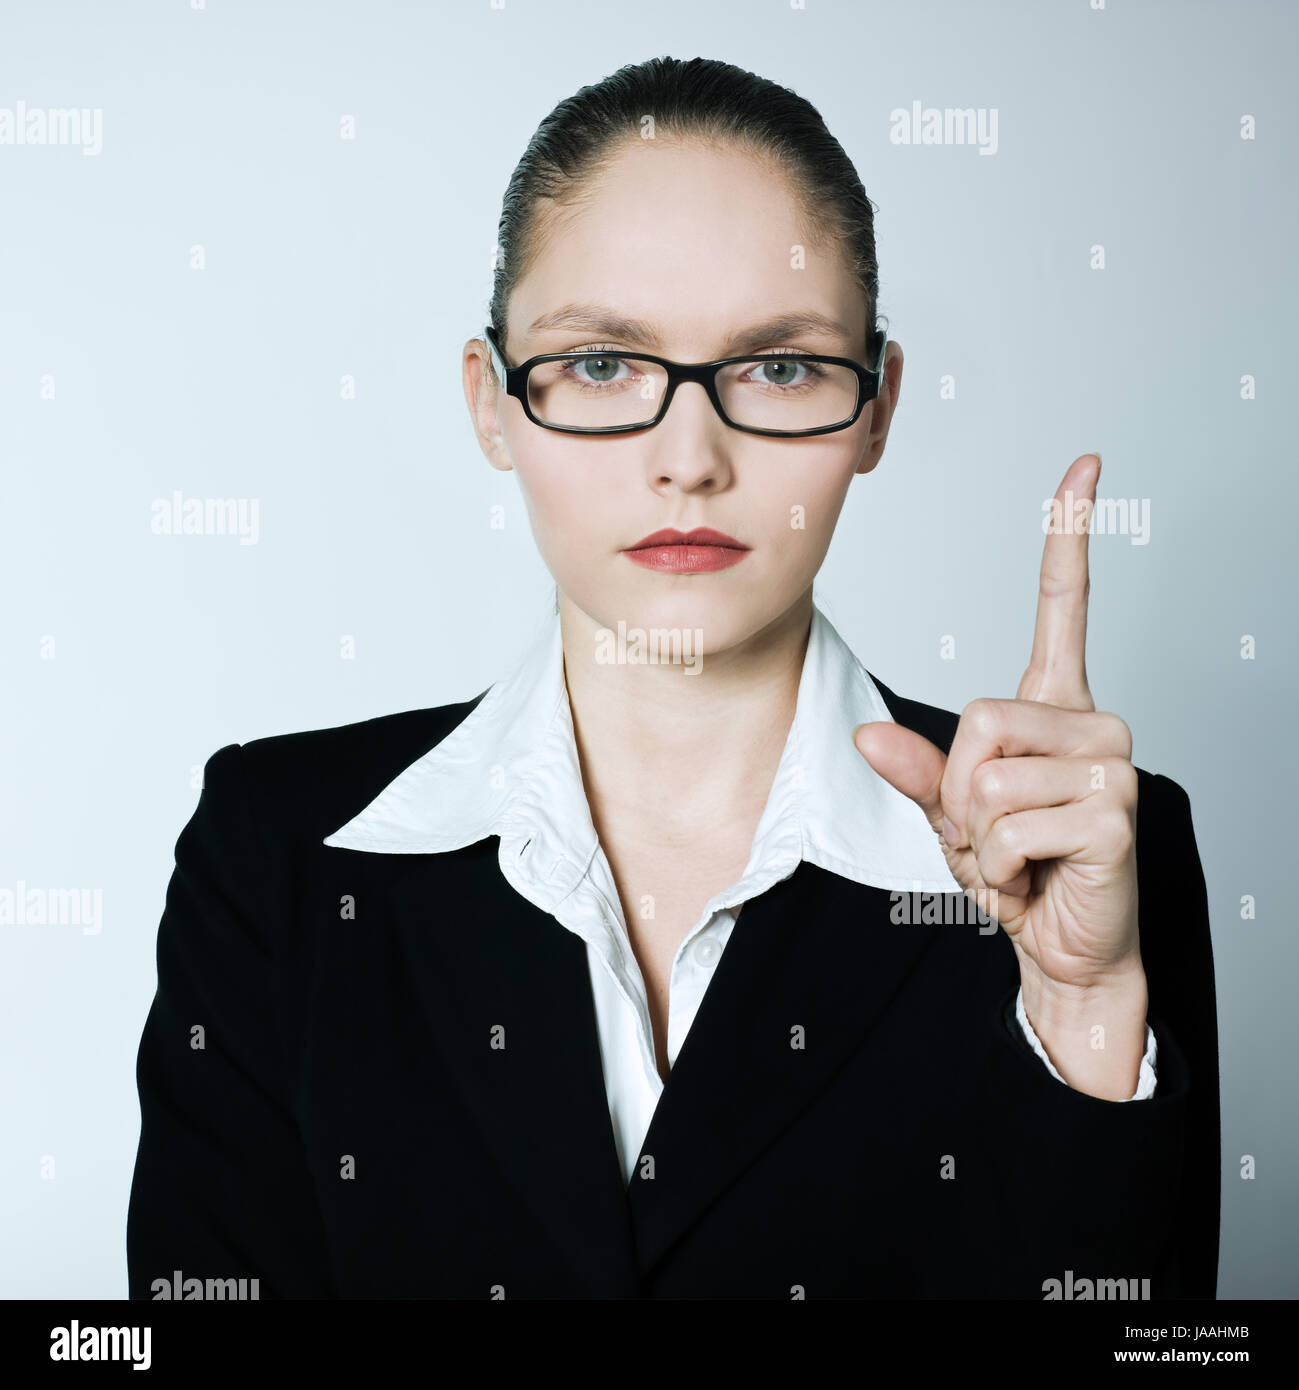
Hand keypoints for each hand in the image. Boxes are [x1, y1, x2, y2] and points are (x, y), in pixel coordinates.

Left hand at [853, 453, 1147, 1097]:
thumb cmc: (1021, 870)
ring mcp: (1112, 765)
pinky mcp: (1116, 813)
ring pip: (987, 774)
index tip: (1086, 464)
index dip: (1069, 535)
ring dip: (976, 833)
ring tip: (1015, 855)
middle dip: (958, 791)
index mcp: (1056, 709)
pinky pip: (1007, 824)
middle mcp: (1093, 724)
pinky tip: (1034, 877)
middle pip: (978, 716)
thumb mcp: (954, 815)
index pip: (1065, 607)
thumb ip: (919, 771)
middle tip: (991, 832)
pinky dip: (998, 866)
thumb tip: (869, 732)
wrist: (1065, 946)